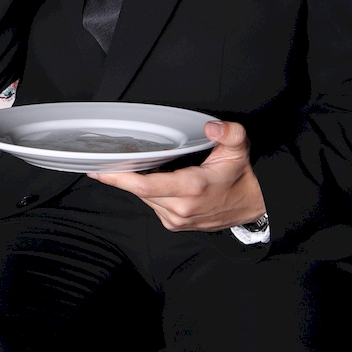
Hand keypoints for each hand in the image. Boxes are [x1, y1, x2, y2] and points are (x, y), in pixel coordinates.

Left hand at [89, 120, 266, 231]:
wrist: (252, 205)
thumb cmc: (241, 175)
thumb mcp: (239, 148)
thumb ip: (229, 133)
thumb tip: (211, 127)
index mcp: (191, 188)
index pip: (144, 185)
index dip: (118, 178)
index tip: (98, 170)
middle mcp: (180, 208)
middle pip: (139, 191)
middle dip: (124, 175)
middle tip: (111, 158)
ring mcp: (176, 220)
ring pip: (144, 198)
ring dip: (138, 183)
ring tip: (139, 165)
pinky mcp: (175, 224)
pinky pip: (152, 204)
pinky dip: (149, 191)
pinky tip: (156, 179)